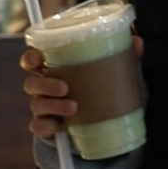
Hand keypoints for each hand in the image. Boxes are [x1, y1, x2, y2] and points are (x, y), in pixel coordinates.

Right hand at [20, 35, 143, 138]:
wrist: (99, 121)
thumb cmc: (98, 87)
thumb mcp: (111, 71)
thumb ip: (122, 55)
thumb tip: (137, 40)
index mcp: (54, 69)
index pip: (32, 60)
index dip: (30, 58)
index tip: (38, 59)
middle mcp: (43, 87)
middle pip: (31, 83)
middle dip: (44, 85)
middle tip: (65, 88)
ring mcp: (44, 108)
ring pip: (37, 105)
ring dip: (53, 106)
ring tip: (74, 107)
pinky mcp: (47, 127)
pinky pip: (39, 127)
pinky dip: (48, 127)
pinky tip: (62, 126)